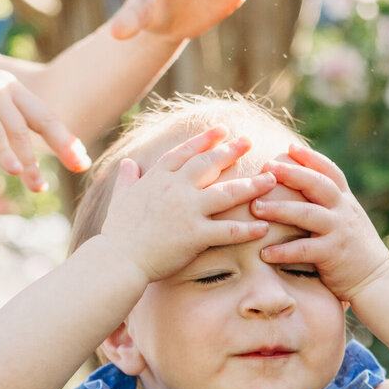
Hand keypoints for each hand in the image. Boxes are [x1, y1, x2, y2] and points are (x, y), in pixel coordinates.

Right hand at [0, 68, 90, 191]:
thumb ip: (6, 143)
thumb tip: (27, 169)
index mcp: (13, 91)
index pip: (45, 117)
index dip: (64, 139)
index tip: (81, 160)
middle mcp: (5, 86)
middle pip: (42, 119)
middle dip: (62, 144)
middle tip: (79, 166)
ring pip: (18, 129)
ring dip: (29, 160)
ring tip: (38, 186)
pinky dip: (5, 152)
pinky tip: (14, 171)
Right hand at [100, 128, 273, 281]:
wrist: (117, 259)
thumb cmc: (117, 234)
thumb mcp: (120, 199)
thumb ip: (127, 180)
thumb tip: (128, 164)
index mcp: (157, 179)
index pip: (185, 152)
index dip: (205, 140)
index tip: (222, 129)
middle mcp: (175, 189)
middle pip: (209, 164)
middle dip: (231, 151)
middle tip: (250, 140)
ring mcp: (187, 211)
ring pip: (227, 193)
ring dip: (252, 185)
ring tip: (271, 179)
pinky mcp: (195, 235)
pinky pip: (228, 230)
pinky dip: (247, 229)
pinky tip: (263, 227)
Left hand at [253, 142, 388, 302]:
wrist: (377, 279)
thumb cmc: (354, 249)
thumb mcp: (346, 219)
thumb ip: (329, 204)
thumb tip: (303, 186)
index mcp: (345, 201)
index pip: (330, 171)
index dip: (311, 158)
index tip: (289, 147)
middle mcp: (343, 211)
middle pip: (317, 184)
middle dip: (291, 174)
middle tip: (266, 168)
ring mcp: (339, 231)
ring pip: (307, 214)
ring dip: (279, 209)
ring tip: (255, 207)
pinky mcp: (333, 254)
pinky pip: (304, 250)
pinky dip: (283, 251)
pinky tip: (264, 252)